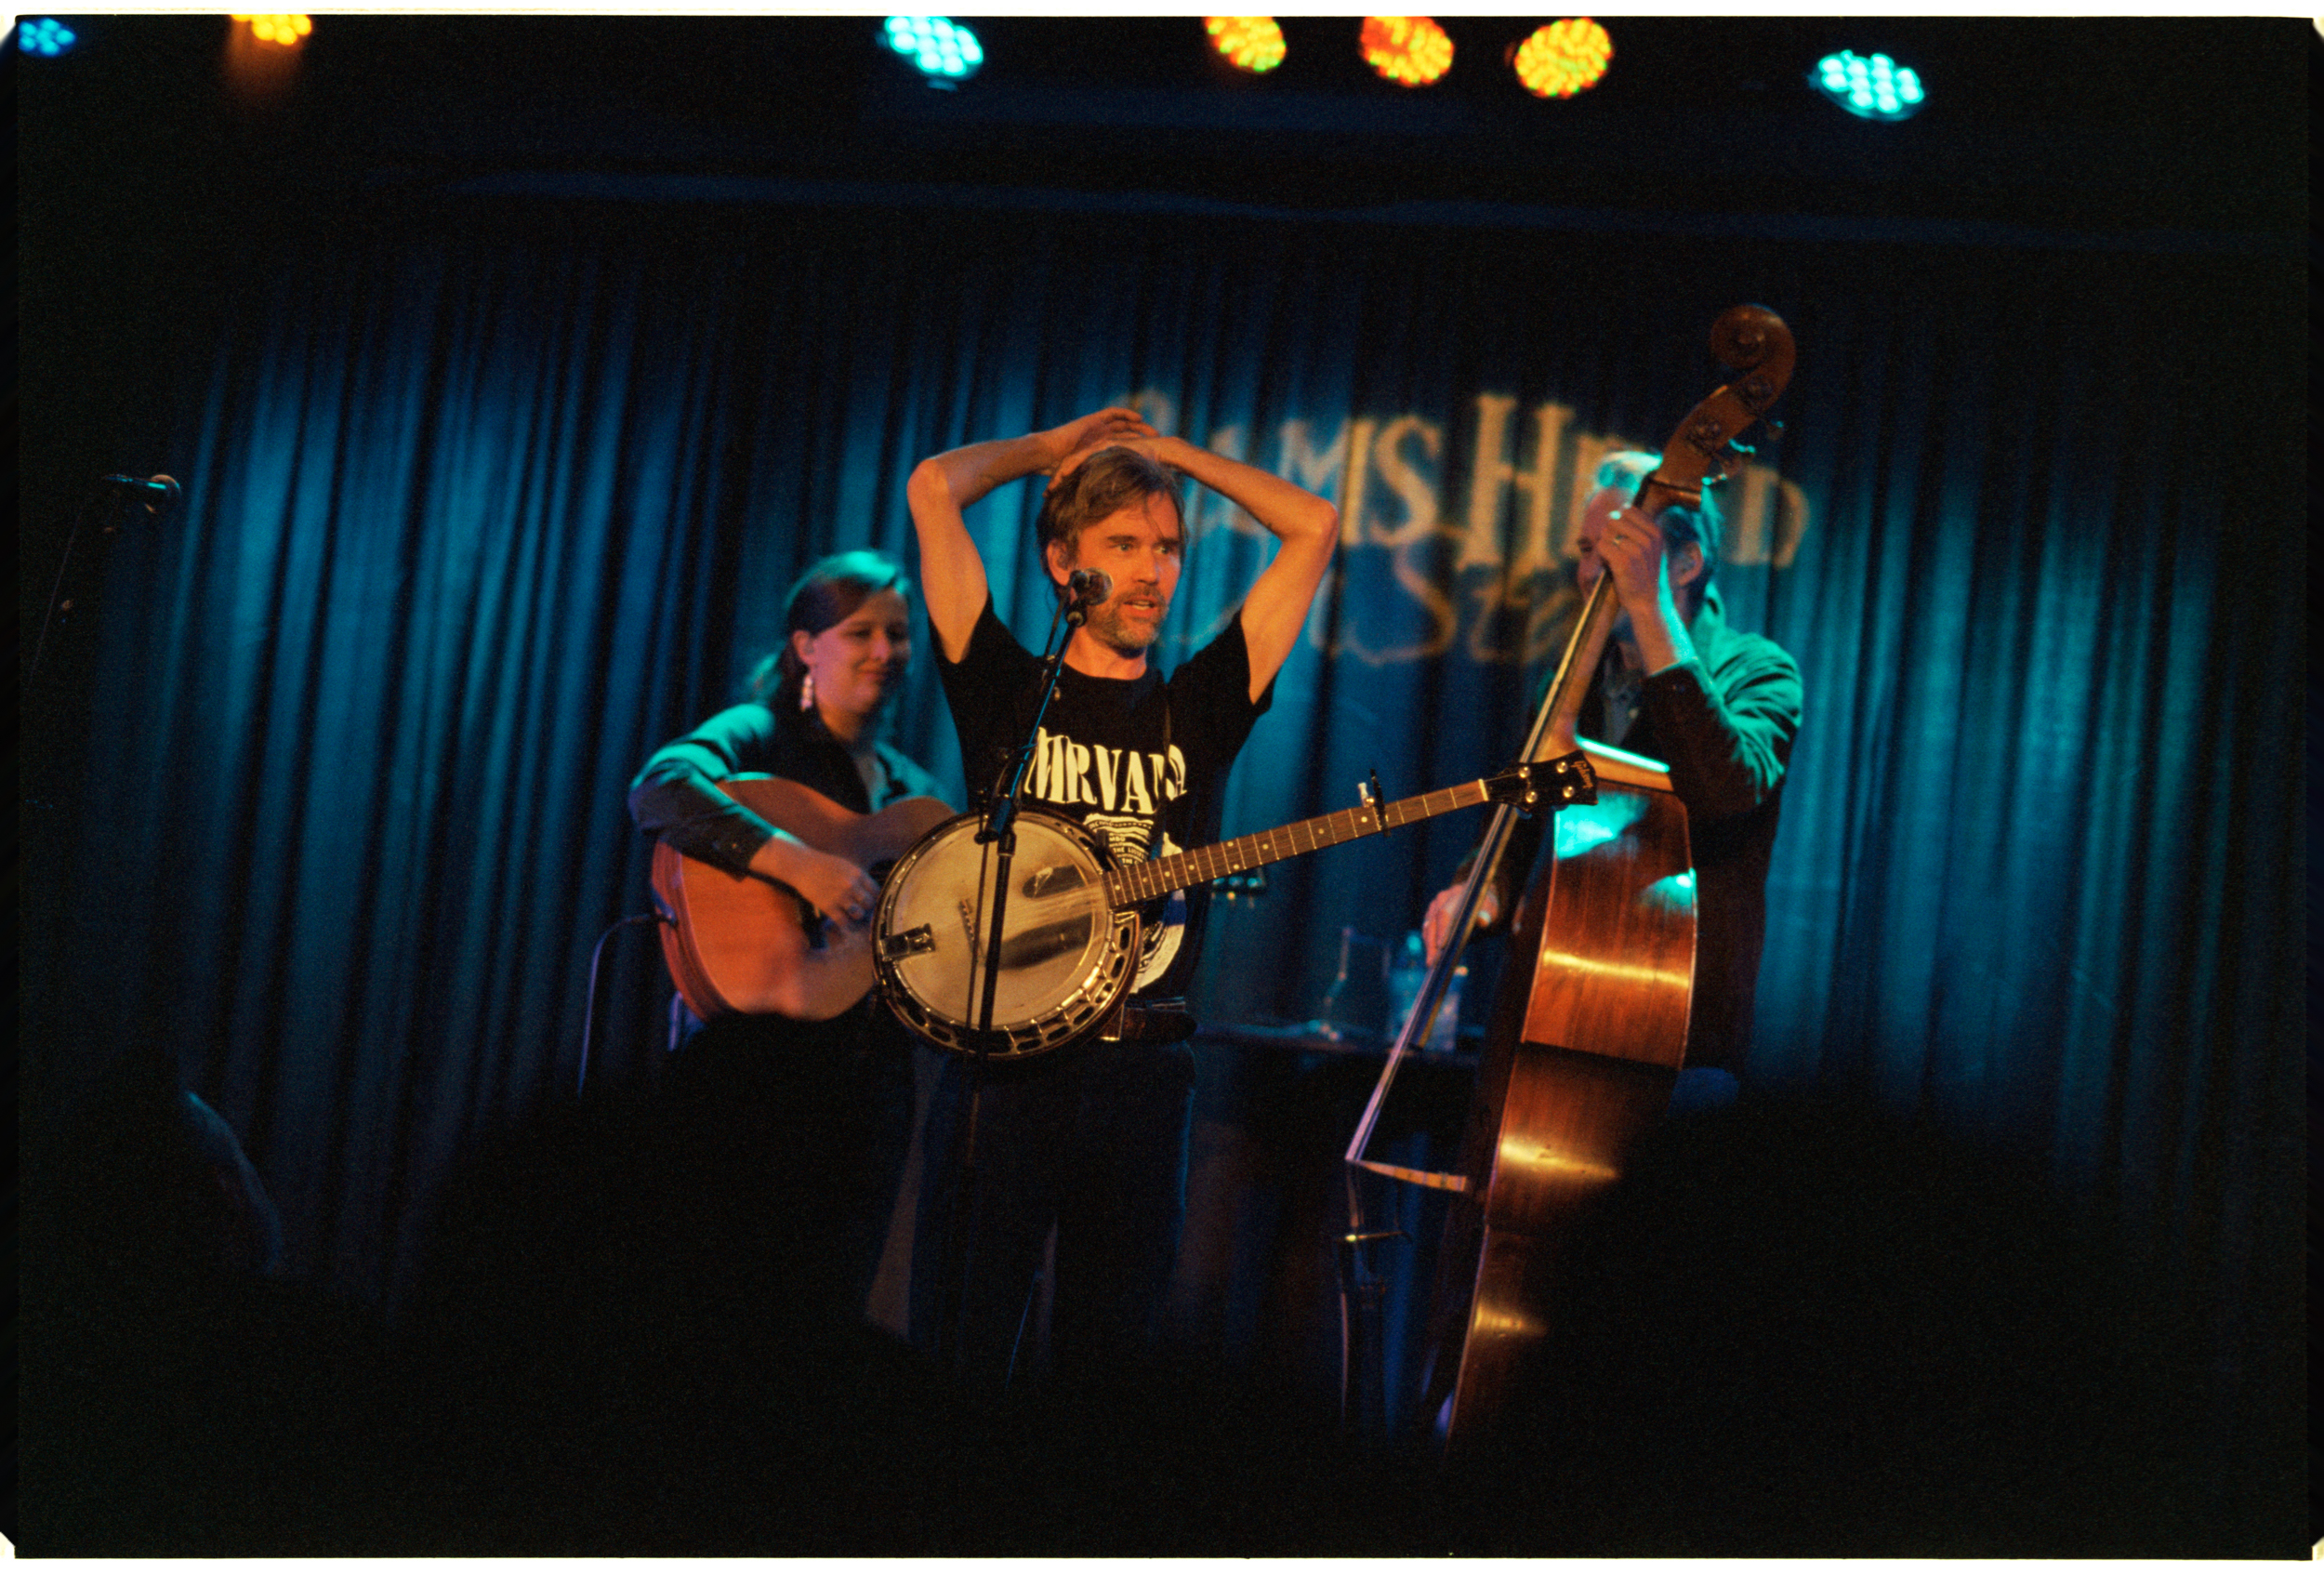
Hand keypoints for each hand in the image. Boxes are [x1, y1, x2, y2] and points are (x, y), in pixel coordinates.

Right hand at [755, 839, 880, 927]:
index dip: (875, 898)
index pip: (876, 891)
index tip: (872, 902)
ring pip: (858, 914)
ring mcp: (840, 896)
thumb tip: (870, 892)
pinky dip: (847, 925)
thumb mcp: (846, 865)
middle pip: (869, 904)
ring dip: (857, 917)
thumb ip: (858, 878)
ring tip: (854, 917)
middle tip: (864, 911)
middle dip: (867, 908)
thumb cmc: (824, 865)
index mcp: (858, 874)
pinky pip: (844, 922)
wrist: (802, 866)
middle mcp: (851, 885)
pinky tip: (847, 925)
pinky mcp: (828, 906)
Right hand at [1041, 408, 1157, 483]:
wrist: (1048, 454)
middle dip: (1142, 434)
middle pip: (1126, 432)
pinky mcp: (1092, 420)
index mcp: (1100, 448)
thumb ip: (1099, 485)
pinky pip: (1111, 414)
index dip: (1139, 447)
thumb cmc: (1063, 471)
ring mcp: (1096, 427)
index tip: (1155, 453)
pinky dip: (1125, 414)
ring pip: (1122, 422)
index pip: (1123, 445)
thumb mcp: (1087, 480)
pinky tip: (1138, 418)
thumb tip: (1114, 500)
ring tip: (1152, 428)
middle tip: (1159, 437)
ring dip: (1137, 425)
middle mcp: (1100, 436)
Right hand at [1421, 880, 1500, 964]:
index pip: (1444, 914)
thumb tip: (1483, 921)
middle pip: (1431, 925)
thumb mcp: (1489, 907)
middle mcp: (1439, 902)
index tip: (1442, 947)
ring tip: (1434, 967)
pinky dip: (1431, 948)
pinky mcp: (1430, 918)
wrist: (1475, 896)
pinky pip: (1428, 935)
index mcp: (1453, 896)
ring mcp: (1432, 910)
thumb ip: (1486, 914)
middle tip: (1432, 964)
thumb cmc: (1484, 904)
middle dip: (1431, 946)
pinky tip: (1438, 961)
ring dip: (1429, 949)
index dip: (1442, 930)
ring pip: (1427, 932)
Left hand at [1585, 505, 1672, 614]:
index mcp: (1656, 532)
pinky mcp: (1624, 561)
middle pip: (1614, 519)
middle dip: (1609, 532)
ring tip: (1615, 558)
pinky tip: (1611, 564)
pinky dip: (1601, 554)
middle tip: (1615, 549)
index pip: (1628, 509)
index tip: (1623, 537)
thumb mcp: (1650, 547)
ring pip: (1606, 532)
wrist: (1647, 600)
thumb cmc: (1644, 572)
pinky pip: (1601, 546)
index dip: (1619, 521)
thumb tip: (1616, 511)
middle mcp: (1648, 539)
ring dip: (1605, 544)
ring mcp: (1637, 550)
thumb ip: (1637, 528)